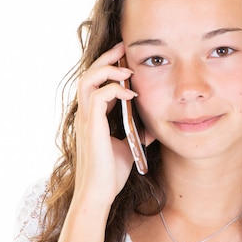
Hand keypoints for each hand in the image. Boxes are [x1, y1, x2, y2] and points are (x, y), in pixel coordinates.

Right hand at [73, 43, 138, 207]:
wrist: (99, 193)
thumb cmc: (111, 174)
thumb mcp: (130, 146)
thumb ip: (138, 132)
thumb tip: (154, 124)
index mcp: (94, 117)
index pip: (96, 83)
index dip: (109, 67)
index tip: (125, 56)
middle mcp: (87, 115)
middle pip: (89, 74)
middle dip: (106, 58)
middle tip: (123, 48)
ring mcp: (87, 120)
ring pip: (88, 80)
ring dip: (108, 70)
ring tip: (127, 69)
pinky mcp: (92, 127)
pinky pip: (98, 97)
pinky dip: (114, 89)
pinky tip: (132, 94)